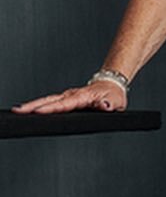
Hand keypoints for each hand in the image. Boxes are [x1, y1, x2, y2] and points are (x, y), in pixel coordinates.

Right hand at [13, 79, 128, 113]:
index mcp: (83, 97)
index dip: (51, 108)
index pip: (65, 104)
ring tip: (19, 110)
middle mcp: (73, 95)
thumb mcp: (116, 101)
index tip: (39, 112)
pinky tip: (29, 110)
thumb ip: (109, 105)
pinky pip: (51, 101)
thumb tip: (105, 106)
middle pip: (50, 100)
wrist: (113, 85)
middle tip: (19, 111)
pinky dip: (39, 105)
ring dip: (33, 104)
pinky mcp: (67, 98)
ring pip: (48, 99)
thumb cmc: (114, 95)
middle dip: (34, 105)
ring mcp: (68, 96)